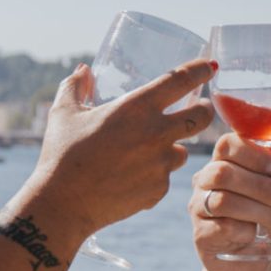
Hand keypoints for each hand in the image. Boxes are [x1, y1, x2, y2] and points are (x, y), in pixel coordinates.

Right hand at [26, 60, 215, 240]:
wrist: (63, 204)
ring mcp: (161, 164)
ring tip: (146, 152)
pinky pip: (164, 178)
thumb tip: (83, 70)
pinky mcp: (159, 190)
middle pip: (202, 117)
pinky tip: (130, 178)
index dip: (200, 70)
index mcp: (136, 108)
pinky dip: (153, 175)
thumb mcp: (63, 113)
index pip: (181, 80)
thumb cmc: (61, 154)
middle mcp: (156, 133)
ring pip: (182, 151)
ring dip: (172, 148)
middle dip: (205, 111)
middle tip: (199, 110)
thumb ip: (75, 87)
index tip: (209, 66)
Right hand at [188, 132, 270, 270]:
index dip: (254, 153)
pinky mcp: (200, 235)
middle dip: (260, 186)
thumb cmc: (263, 221)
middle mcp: (204, 182)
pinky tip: (255, 235)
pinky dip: (246, 231)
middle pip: (223, 172)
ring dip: (257, 210)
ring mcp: (198, 208)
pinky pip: (223, 227)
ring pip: (222, 201)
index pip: (227, 144)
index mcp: (222, 163)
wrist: (250, 262)